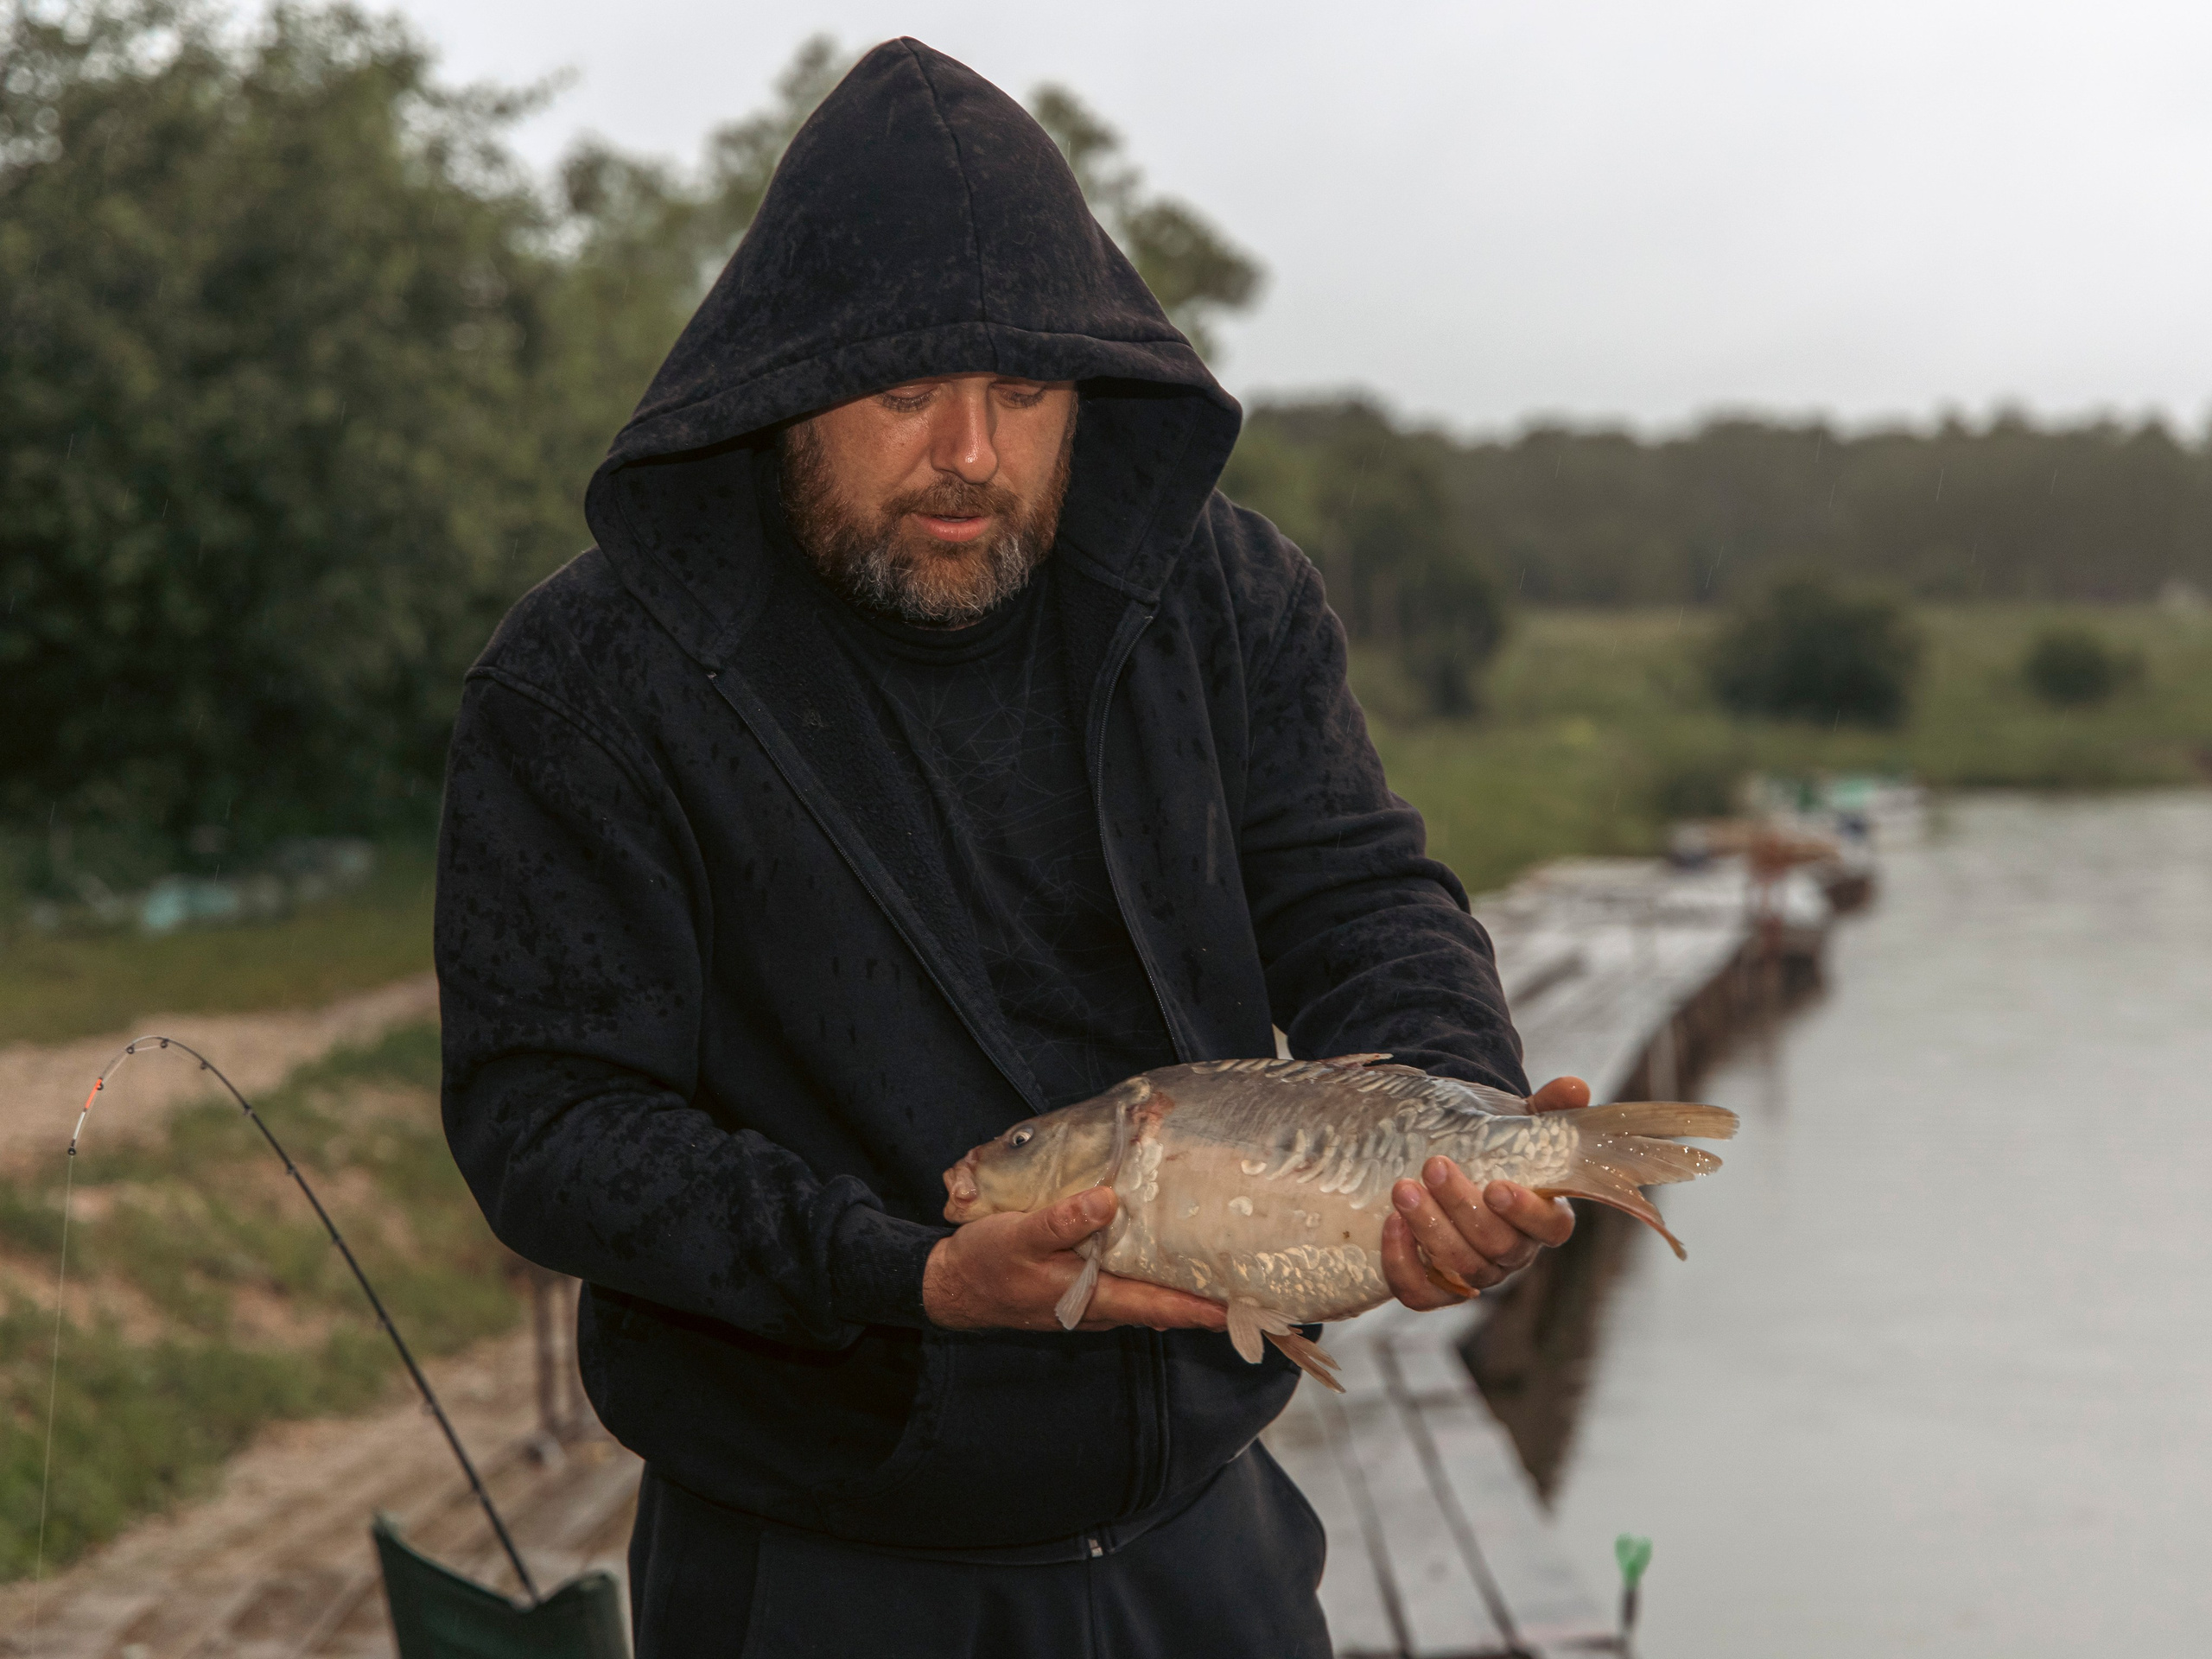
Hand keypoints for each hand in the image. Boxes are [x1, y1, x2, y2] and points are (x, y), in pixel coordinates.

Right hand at [923, 1187, 1228, 1334]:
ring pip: (1148, 1297)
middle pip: (1163, 1305)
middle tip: (1251, 1288)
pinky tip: (1166, 1256)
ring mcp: (1091, 1300)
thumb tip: (1107, 1201)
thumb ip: (1061, 1220)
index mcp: (1090, 1296)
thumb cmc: (985, 1263)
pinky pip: (1129, 1286)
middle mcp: (1098, 1305)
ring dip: (1182, 1289)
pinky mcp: (1082, 1288)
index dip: (1201, 1308)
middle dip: (1204, 1300)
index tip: (1242, 1307)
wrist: (953, 1287)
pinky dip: (1153, 1277)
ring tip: (1222, 1270)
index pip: (1159, 1305)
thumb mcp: (1018, 1234)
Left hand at [1380, 1073, 1586, 1309]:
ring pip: (1461, 1268)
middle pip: (1497, 1247)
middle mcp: (1513, 1253)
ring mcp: (1476, 1274)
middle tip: (1433, 1167)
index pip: (1550, 1229)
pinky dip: (1404, 1265)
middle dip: (1461, 1208)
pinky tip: (1390, 1224)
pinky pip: (1422, 1294)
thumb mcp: (1520, 1125)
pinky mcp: (1438, 1288)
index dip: (1526, 1212)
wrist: (1452, 1171)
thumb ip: (1549, 1109)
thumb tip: (1576, 1086)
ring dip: (1430, 1230)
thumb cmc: (1495, 1152)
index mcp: (1544, 1219)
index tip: (1496, 1187)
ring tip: (1402, 1189)